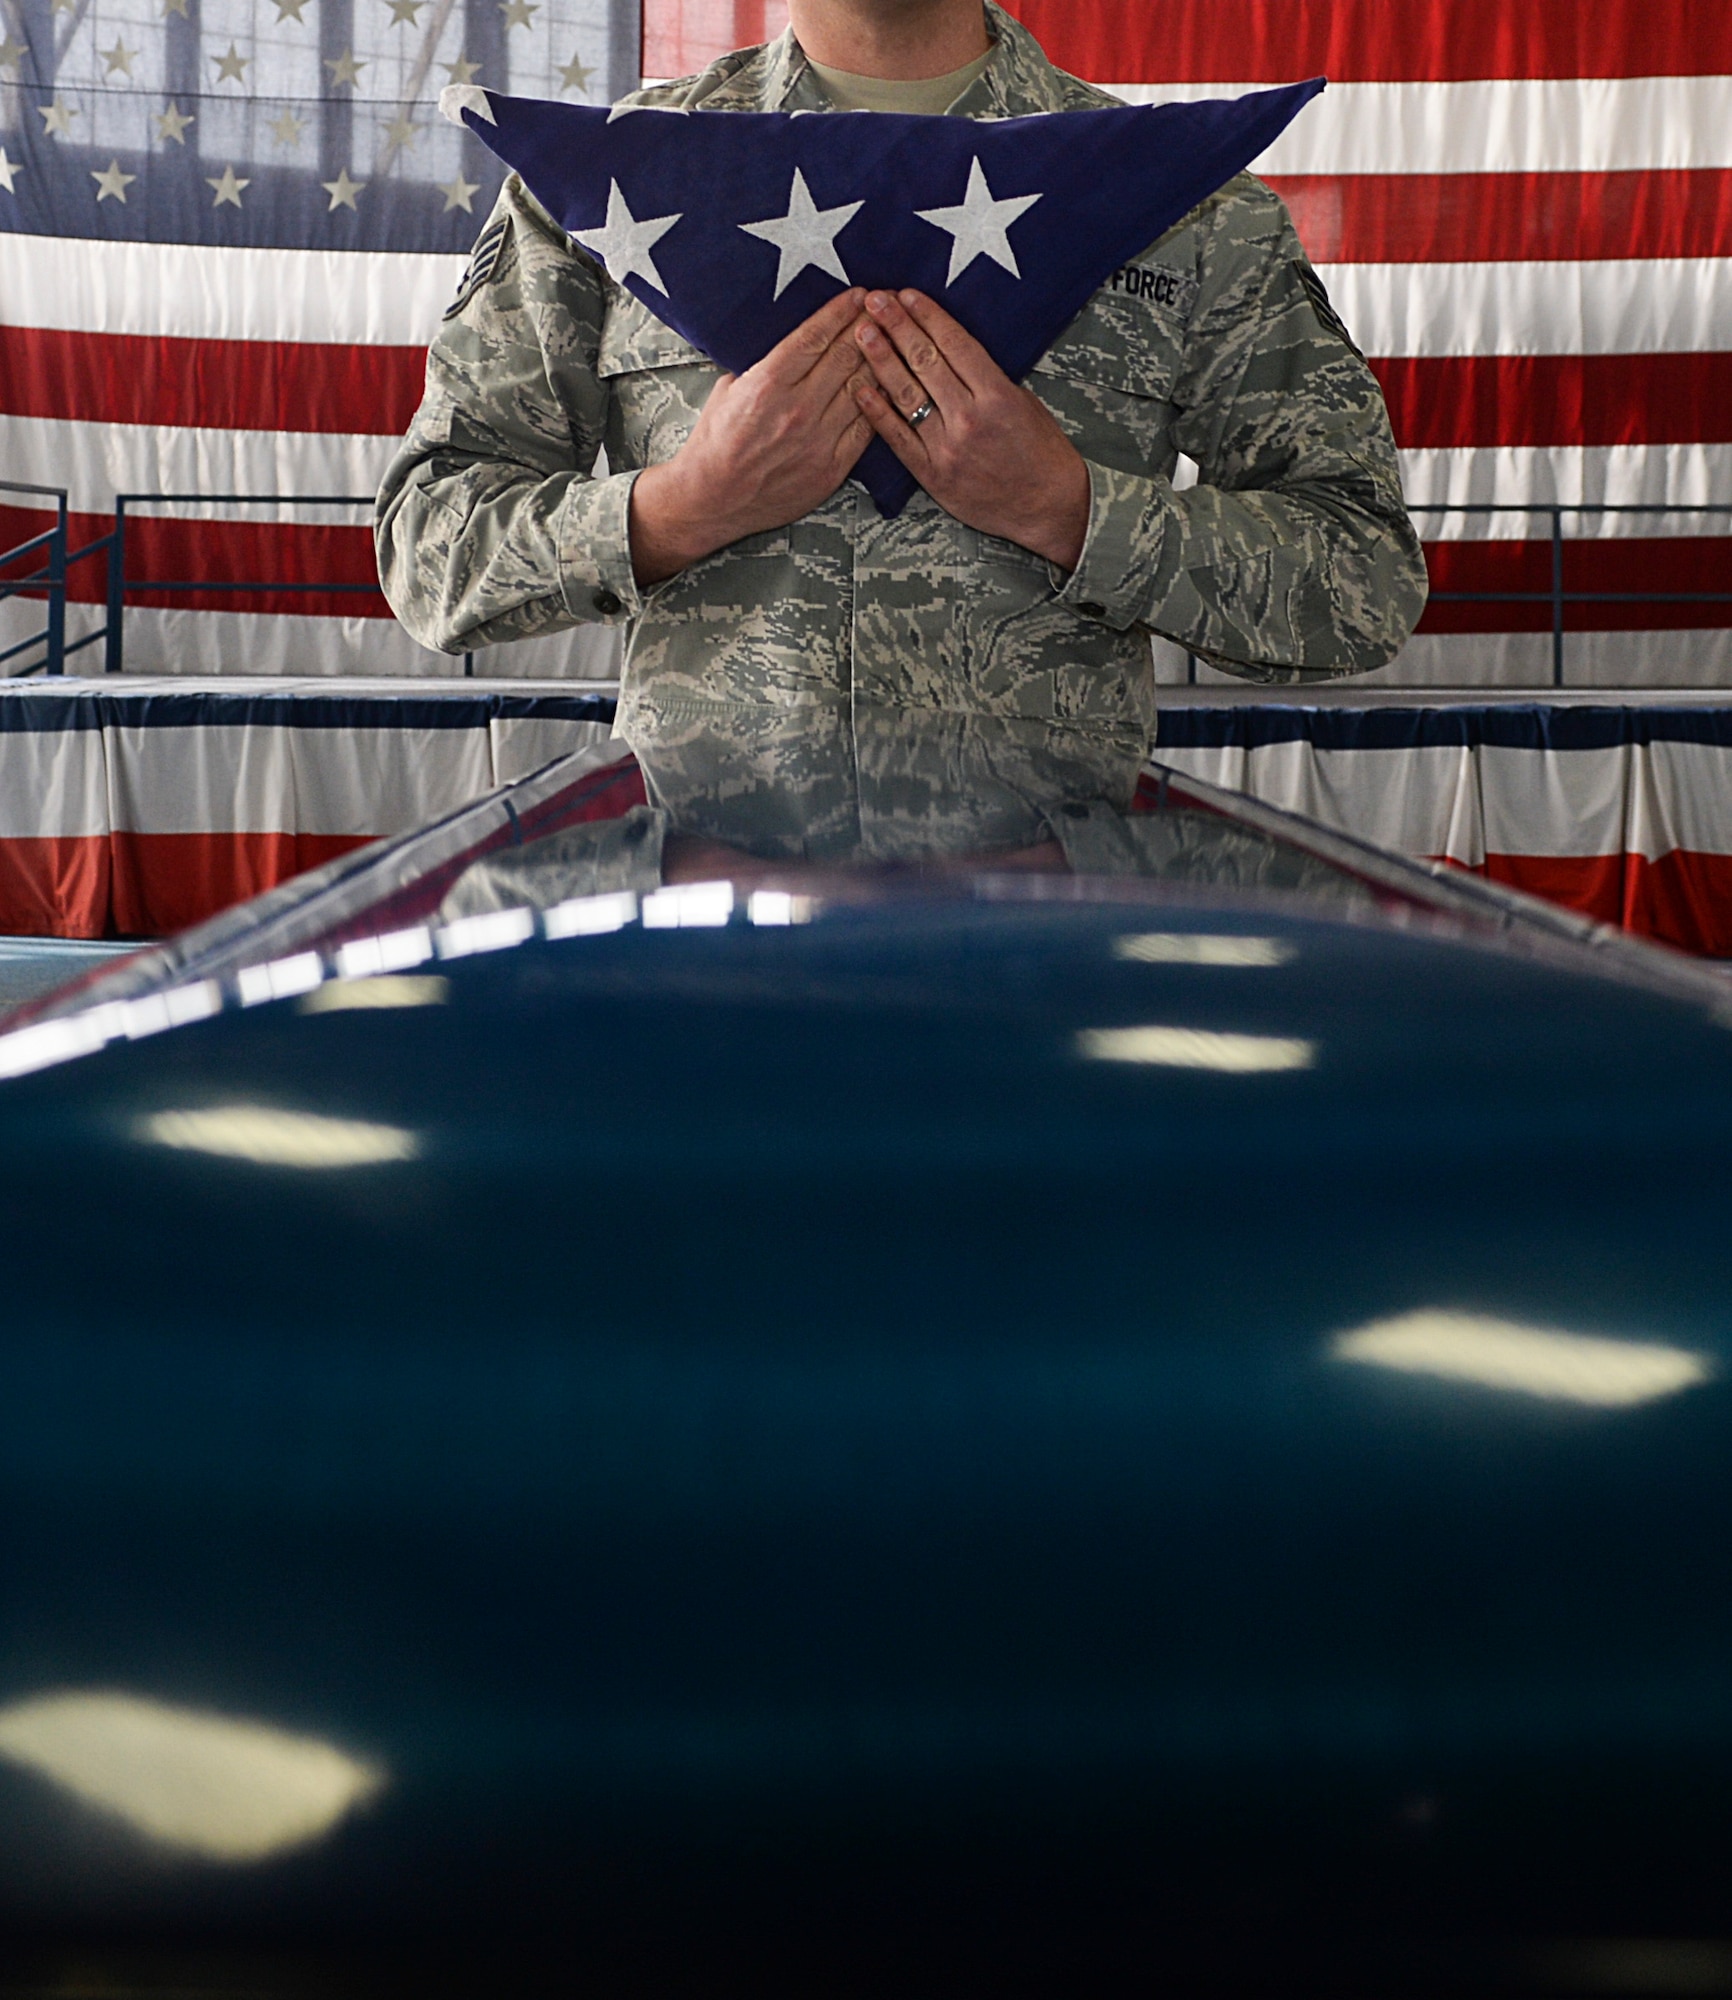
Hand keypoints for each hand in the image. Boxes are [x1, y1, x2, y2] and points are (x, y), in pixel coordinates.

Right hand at [629, 289, 875, 586]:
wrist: (714, 499)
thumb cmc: (717, 443)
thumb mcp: (729, 389)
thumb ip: (764, 365)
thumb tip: (794, 344)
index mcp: (767, 383)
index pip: (815, 337)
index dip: (841, 312)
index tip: (858, 294)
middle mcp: (797, 409)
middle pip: (845, 356)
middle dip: (868, 326)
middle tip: (884, 308)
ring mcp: (818, 440)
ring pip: (862, 388)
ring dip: (880, 359)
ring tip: (893, 339)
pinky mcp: (831, 468)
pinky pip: (866, 427)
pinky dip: (879, 403)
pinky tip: (888, 385)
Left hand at [851, 290, 1090, 570]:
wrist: (1048, 508)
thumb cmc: (1041, 452)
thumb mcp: (1024, 403)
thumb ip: (986, 379)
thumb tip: (949, 350)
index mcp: (997, 396)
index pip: (954, 345)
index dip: (927, 316)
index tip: (906, 294)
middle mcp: (969, 419)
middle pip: (926, 363)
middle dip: (897, 327)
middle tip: (874, 301)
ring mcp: (948, 448)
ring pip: (907, 396)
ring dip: (881, 360)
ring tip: (861, 333)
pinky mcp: (933, 475)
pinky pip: (898, 439)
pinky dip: (877, 412)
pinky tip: (860, 388)